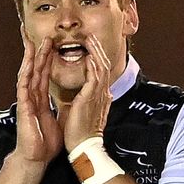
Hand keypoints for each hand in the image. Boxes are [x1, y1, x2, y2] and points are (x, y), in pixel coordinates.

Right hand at [14, 33, 62, 163]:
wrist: (37, 157)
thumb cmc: (46, 141)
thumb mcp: (58, 119)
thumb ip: (61, 106)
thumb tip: (70, 100)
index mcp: (41, 98)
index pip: (44, 73)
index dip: (46, 58)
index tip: (49, 43)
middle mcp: (32, 96)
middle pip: (35, 68)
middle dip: (37, 51)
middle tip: (40, 33)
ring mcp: (26, 100)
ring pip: (28, 73)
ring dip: (31, 57)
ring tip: (34, 41)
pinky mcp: (23, 106)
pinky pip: (24, 86)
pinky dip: (26, 74)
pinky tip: (27, 63)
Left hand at [63, 34, 112, 150]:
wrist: (82, 147)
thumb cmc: (80, 132)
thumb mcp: (82, 110)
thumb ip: (85, 99)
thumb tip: (84, 92)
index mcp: (99, 96)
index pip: (100, 71)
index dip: (96, 56)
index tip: (91, 45)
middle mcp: (102, 94)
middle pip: (104, 65)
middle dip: (98, 49)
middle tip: (92, 36)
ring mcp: (98, 96)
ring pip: (101, 68)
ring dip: (96, 52)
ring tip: (90, 39)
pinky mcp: (90, 100)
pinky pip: (94, 79)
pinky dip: (93, 66)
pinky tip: (89, 56)